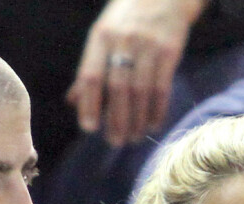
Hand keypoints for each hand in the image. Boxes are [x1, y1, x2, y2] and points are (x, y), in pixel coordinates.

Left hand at [67, 0, 206, 146]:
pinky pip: (162, 86)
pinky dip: (157, 109)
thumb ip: (89, 68)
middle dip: (116, 120)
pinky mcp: (170, 49)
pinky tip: (153, 125)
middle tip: (115, 142)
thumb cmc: (126, 20)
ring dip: (136, 120)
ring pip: (140, 91)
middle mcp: (123, 41)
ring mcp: (148, 45)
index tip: (89, 129)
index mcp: (100, 38)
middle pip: (117, 89)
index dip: (88, 105)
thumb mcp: (102, 36)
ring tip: (133, 138)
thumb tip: (72, 102)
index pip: (90, 77)